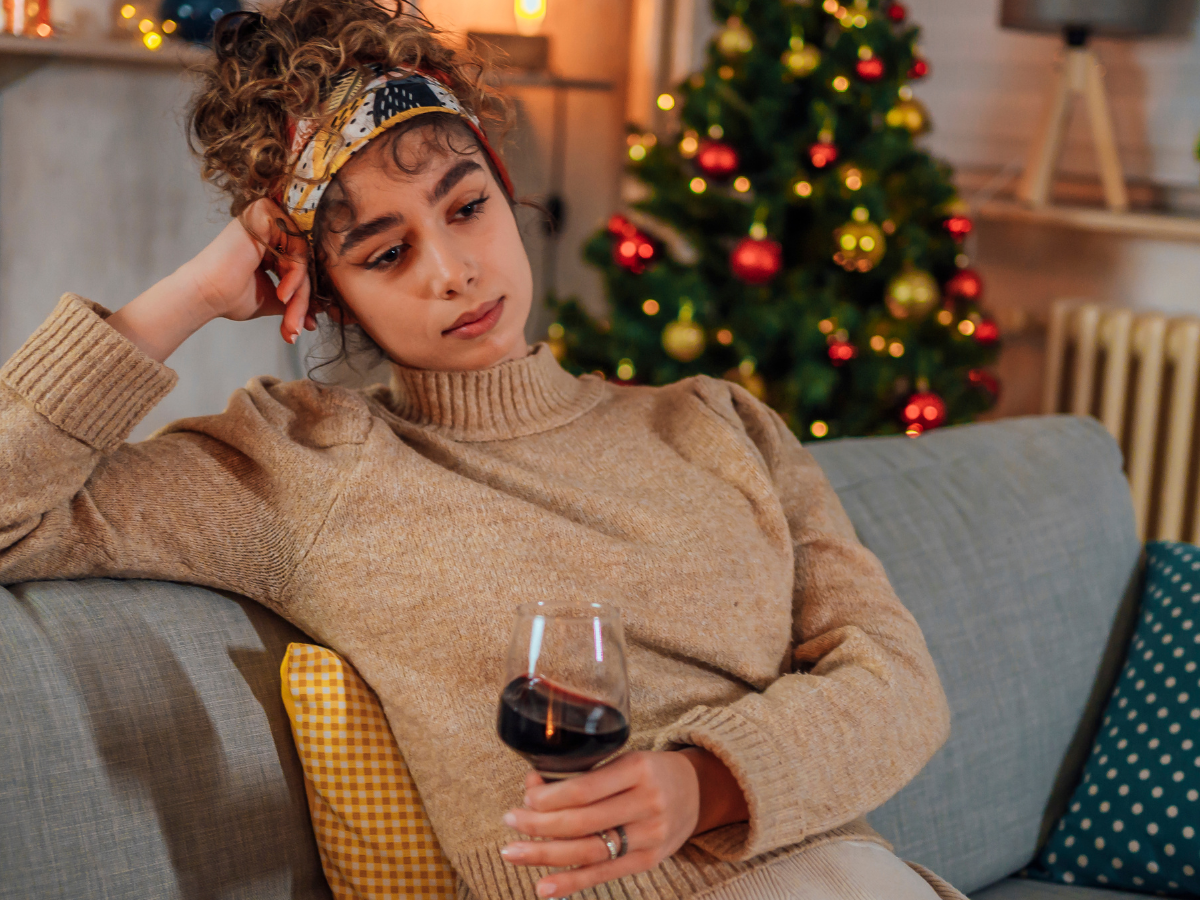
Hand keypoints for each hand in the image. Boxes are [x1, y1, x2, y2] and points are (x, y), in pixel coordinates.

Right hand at [178, 197, 314, 342]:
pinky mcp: (266, 214)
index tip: (304, 324)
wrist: (205, 294)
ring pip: (303, 257)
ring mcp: (268, 217)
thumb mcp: (272, 298)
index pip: (301, 264)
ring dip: (300, 292)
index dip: (305, 295)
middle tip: (296, 328)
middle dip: (303, 299)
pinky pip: (297, 247)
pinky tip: (282, 295)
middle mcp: (269, 225)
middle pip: (304, 261)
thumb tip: (319, 313)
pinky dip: (295, 275)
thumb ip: (296, 298)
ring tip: (290, 316)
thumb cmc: (231, 296)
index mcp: (269, 241)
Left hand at [499, 751, 701, 897]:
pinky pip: (604, 874)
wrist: (697, 792)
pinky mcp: (648, 861)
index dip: (550, 797)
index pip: (586, 788)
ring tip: (513, 852)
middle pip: (583, 821)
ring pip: (589, 851)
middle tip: (510, 820)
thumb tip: (533, 787)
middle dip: (540, 824)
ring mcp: (650, 836)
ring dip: (545, 854)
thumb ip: (585, 774)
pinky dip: (571, 883)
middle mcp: (647, 803)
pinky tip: (543, 887)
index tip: (526, 797)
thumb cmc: (649, 772)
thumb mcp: (625, 759)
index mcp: (639, 769)